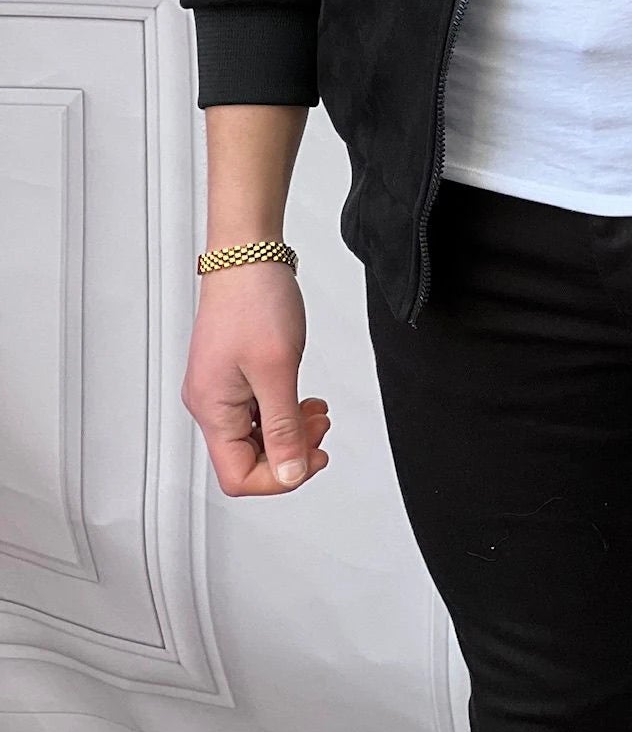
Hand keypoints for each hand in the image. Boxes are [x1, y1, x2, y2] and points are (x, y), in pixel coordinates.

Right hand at [182, 261, 330, 494]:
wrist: (248, 254)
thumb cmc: (255, 299)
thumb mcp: (277, 369)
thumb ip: (283, 427)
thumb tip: (291, 473)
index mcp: (212, 408)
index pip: (238, 475)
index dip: (279, 477)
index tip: (312, 459)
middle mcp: (209, 403)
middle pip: (246, 458)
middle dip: (289, 452)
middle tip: (321, 432)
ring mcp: (220, 387)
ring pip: (254, 434)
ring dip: (289, 431)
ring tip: (317, 413)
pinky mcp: (232, 372)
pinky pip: (256, 409)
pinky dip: (283, 410)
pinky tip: (302, 399)